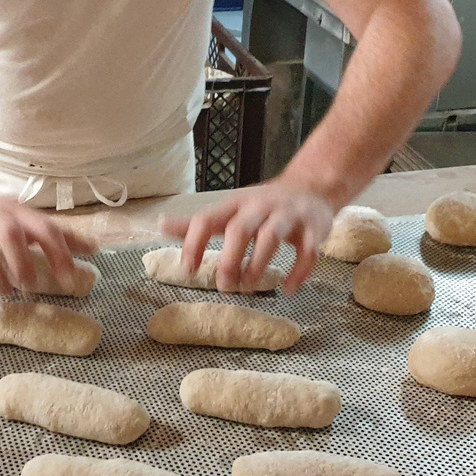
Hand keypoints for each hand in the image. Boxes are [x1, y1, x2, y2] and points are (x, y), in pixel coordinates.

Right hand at [0, 183, 96, 297]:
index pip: (44, 228)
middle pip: (10, 235)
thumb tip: (95, 248)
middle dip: (22, 264)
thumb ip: (56, 233)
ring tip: (3, 292)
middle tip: (30, 287)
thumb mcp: (24, 216)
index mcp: (16, 212)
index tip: (71, 280)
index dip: (59, 254)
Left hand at [161, 181, 333, 294]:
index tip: (188, 269)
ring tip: (248, 287)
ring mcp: (289, 215)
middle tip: (224, 286)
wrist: (313, 186)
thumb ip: (198, 222)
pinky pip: (308, 251)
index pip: (207, 219)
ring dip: (258, 265)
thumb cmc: (263, 205)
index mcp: (236, 204)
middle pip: (240, 228)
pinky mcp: (314, 228)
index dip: (194, 243)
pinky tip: (288, 289)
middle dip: (230, 259)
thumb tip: (161, 225)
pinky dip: (298, 272)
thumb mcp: (230, 209)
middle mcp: (260, 206)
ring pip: (272, 237)